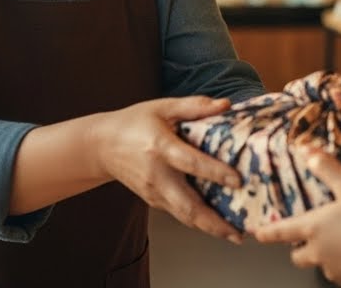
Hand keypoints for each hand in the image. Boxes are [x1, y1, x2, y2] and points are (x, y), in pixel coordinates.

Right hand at [92, 95, 244, 243]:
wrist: (102, 145)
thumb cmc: (134, 122)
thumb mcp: (162, 107)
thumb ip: (195, 106)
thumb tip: (226, 104)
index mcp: (160, 147)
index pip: (191, 163)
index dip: (215, 172)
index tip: (238, 181)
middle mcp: (157, 174)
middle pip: (187, 205)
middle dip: (214, 222)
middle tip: (239, 232)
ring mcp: (154, 191)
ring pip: (184, 216)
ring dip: (209, 228)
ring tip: (234, 235)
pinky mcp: (153, 200)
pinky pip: (178, 213)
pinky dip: (197, 220)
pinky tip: (216, 223)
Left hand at [252, 149, 340, 285]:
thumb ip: (328, 169)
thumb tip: (306, 150)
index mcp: (313, 228)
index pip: (281, 231)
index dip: (267, 232)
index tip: (256, 233)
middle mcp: (319, 252)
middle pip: (298, 256)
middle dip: (299, 249)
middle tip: (304, 241)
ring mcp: (335, 269)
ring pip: (321, 265)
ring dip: (325, 256)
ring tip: (340, 244)